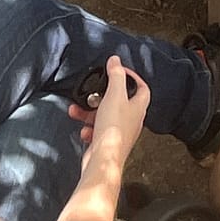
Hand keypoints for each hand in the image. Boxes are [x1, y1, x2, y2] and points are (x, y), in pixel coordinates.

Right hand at [72, 56, 149, 171]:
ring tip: (77, 110)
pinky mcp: (106, 143)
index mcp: (138, 108)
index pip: (142, 88)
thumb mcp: (114, 95)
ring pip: (103, 116)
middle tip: (93, 92)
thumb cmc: (112, 129)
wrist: (102, 160)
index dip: (133, 77)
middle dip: (102, 95)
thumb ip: (116, 76)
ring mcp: (118, 133)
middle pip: (119, 101)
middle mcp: (131, 120)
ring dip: (89, 112)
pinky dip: (88, 128)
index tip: (119, 72)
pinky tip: (83, 130)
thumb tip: (116, 60)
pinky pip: (96, 130)